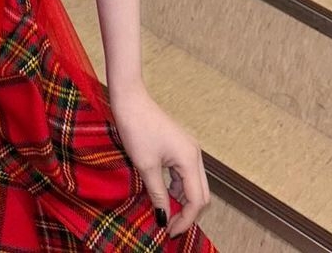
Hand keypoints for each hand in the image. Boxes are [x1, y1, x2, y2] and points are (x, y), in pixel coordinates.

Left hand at [109, 83, 210, 239]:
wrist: (130, 100)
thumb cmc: (137, 129)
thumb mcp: (146, 166)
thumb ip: (158, 194)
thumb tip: (163, 218)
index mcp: (189, 159)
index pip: (197, 200)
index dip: (185, 219)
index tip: (168, 231)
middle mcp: (194, 154)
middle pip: (201, 194)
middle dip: (187, 212)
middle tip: (168, 225)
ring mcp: (188, 149)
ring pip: (194, 184)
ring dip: (182, 200)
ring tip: (164, 211)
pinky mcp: (181, 146)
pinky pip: (185, 174)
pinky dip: (177, 187)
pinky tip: (163, 193)